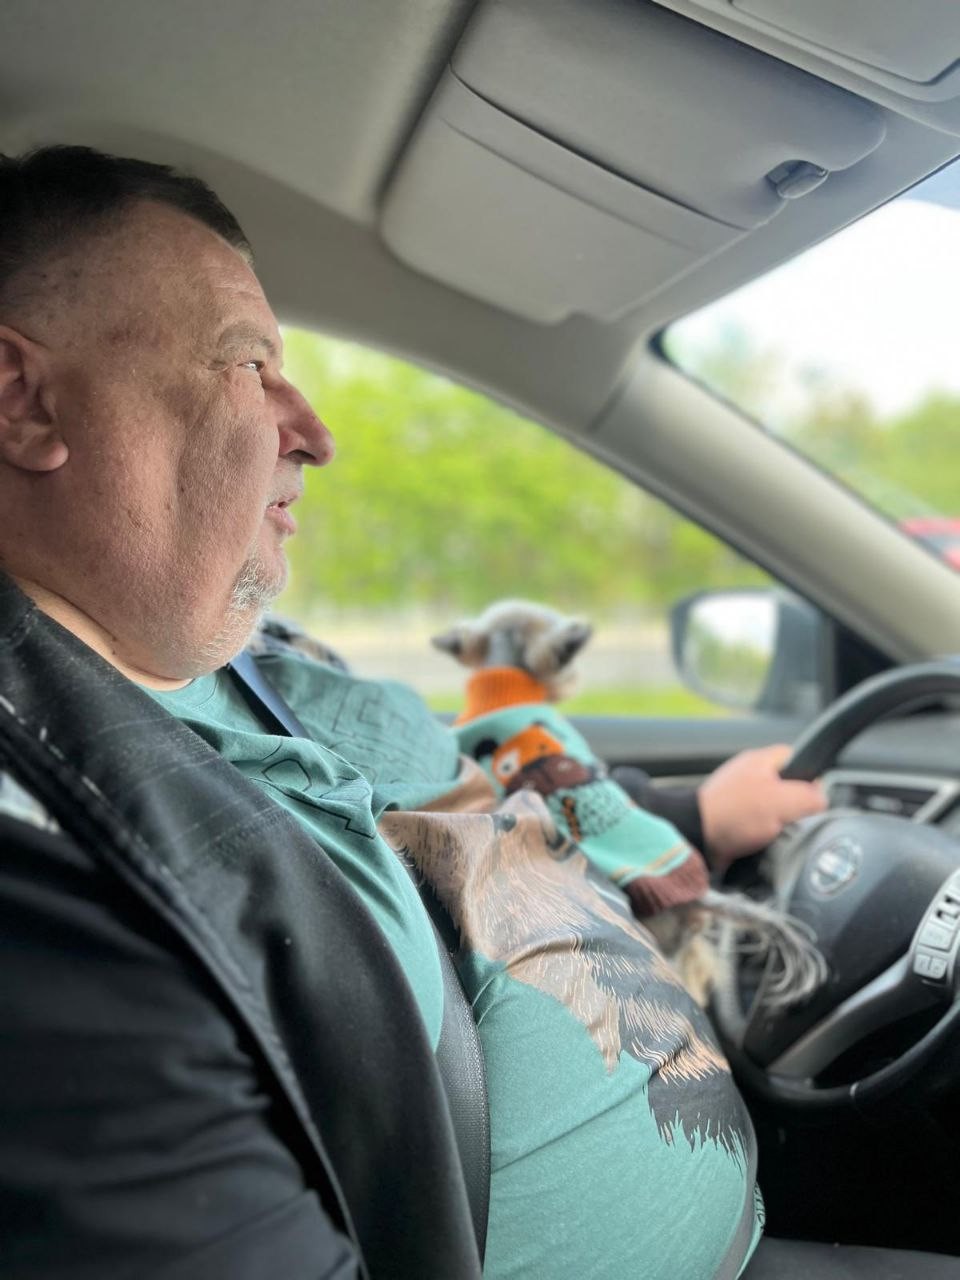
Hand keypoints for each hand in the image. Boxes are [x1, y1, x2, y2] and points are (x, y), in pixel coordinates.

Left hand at [698, 744, 826, 868]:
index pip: (798, 758)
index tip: (814, 796)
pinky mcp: (731, 815)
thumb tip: (822, 800)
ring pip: (773, 807)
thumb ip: (810, 797)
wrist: (696, 836)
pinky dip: (761, 833)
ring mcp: (738, 794)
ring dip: (777, 823)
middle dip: (794, 806)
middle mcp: (748, 773)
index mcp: (760, 760)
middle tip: (792, 819)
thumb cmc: (732, 814)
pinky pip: (757, 823)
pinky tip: (759, 842)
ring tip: (772, 833)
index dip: (811, 777)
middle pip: (787, 786)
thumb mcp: (783, 802)